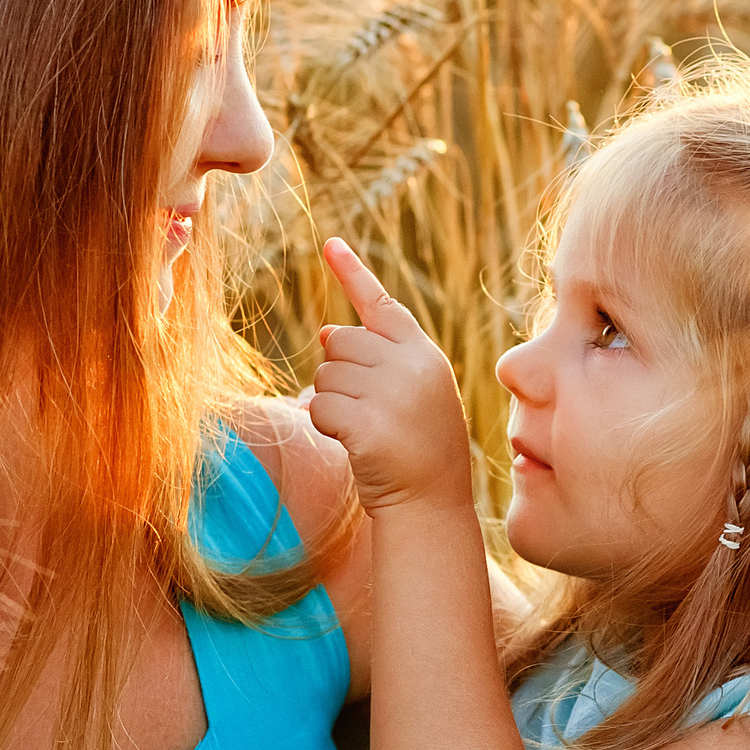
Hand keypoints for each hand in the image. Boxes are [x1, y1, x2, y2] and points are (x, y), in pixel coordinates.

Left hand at [308, 239, 470, 511]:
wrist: (430, 504)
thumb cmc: (417, 450)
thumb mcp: (407, 396)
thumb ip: (376, 361)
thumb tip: (326, 332)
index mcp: (424, 354)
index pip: (382, 305)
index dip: (352, 274)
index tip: (329, 244)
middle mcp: (410, 366)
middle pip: (340, 341)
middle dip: (338, 372)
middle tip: (365, 408)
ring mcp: (391, 394)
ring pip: (325, 374)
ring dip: (332, 402)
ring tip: (366, 429)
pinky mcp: (367, 423)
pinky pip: (319, 406)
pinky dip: (324, 425)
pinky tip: (353, 442)